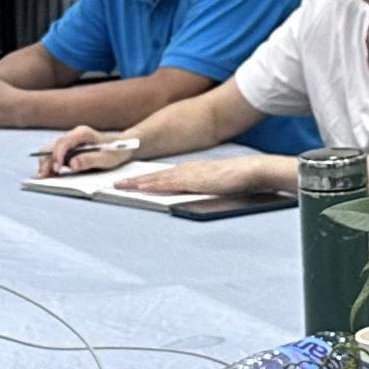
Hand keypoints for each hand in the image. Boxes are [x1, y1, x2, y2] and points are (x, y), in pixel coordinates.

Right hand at [36, 126, 135, 177]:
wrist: (122, 148)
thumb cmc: (115, 152)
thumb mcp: (106, 159)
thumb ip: (89, 160)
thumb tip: (72, 164)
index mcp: (82, 133)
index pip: (63, 142)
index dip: (57, 155)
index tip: (56, 169)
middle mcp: (73, 135)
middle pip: (53, 146)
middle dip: (47, 161)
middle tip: (44, 176)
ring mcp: (70, 142)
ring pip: (51, 150)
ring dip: (47, 163)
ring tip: (45, 177)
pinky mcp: (69, 149)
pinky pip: (55, 155)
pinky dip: (51, 164)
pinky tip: (51, 174)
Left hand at [117, 156, 276, 196]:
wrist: (252, 171)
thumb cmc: (239, 179)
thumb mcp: (216, 185)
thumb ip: (203, 190)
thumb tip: (196, 197)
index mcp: (191, 171)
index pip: (162, 176)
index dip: (145, 180)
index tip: (130, 184)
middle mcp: (186, 170)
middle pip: (155, 176)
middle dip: (135, 181)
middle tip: (116, 185)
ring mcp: (189, 174)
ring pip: (157, 179)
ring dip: (138, 183)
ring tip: (120, 187)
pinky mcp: (194, 180)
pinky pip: (168, 184)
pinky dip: (152, 185)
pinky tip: (140, 188)